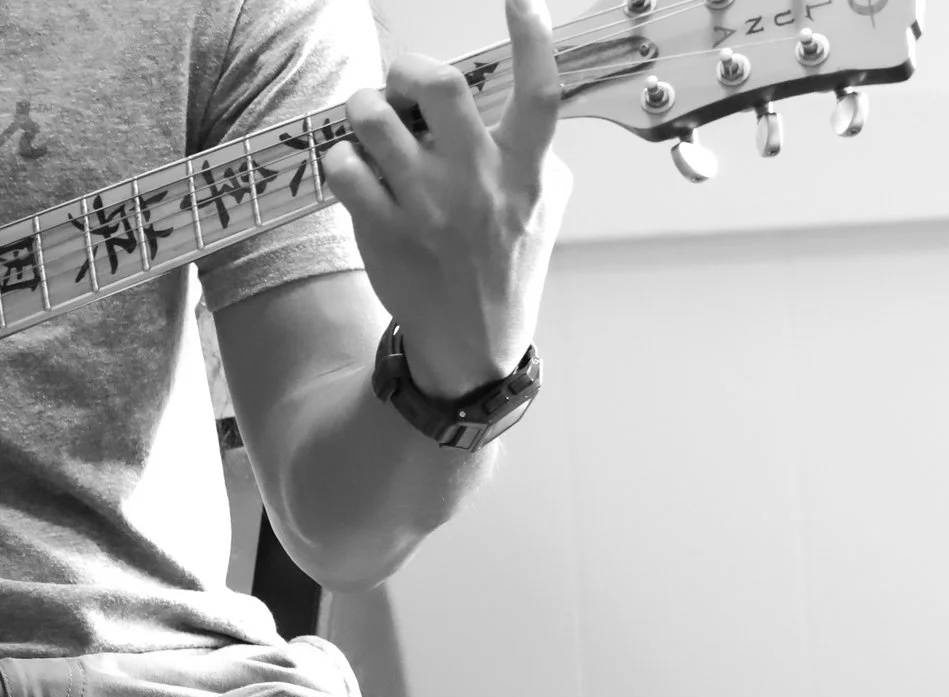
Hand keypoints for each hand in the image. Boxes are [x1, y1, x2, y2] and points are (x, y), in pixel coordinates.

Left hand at [326, 0, 571, 400]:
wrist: (472, 345)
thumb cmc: (506, 266)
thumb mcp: (542, 212)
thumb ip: (532, 154)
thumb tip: (515, 98)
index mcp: (526, 176)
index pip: (540, 97)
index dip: (534, 40)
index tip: (525, 0)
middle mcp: (479, 186)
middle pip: (441, 86)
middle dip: (410, 69)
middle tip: (403, 87)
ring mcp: (428, 208)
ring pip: (373, 118)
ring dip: (363, 108)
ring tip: (370, 127)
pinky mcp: (383, 229)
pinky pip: (343, 164)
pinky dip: (342, 158)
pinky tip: (357, 173)